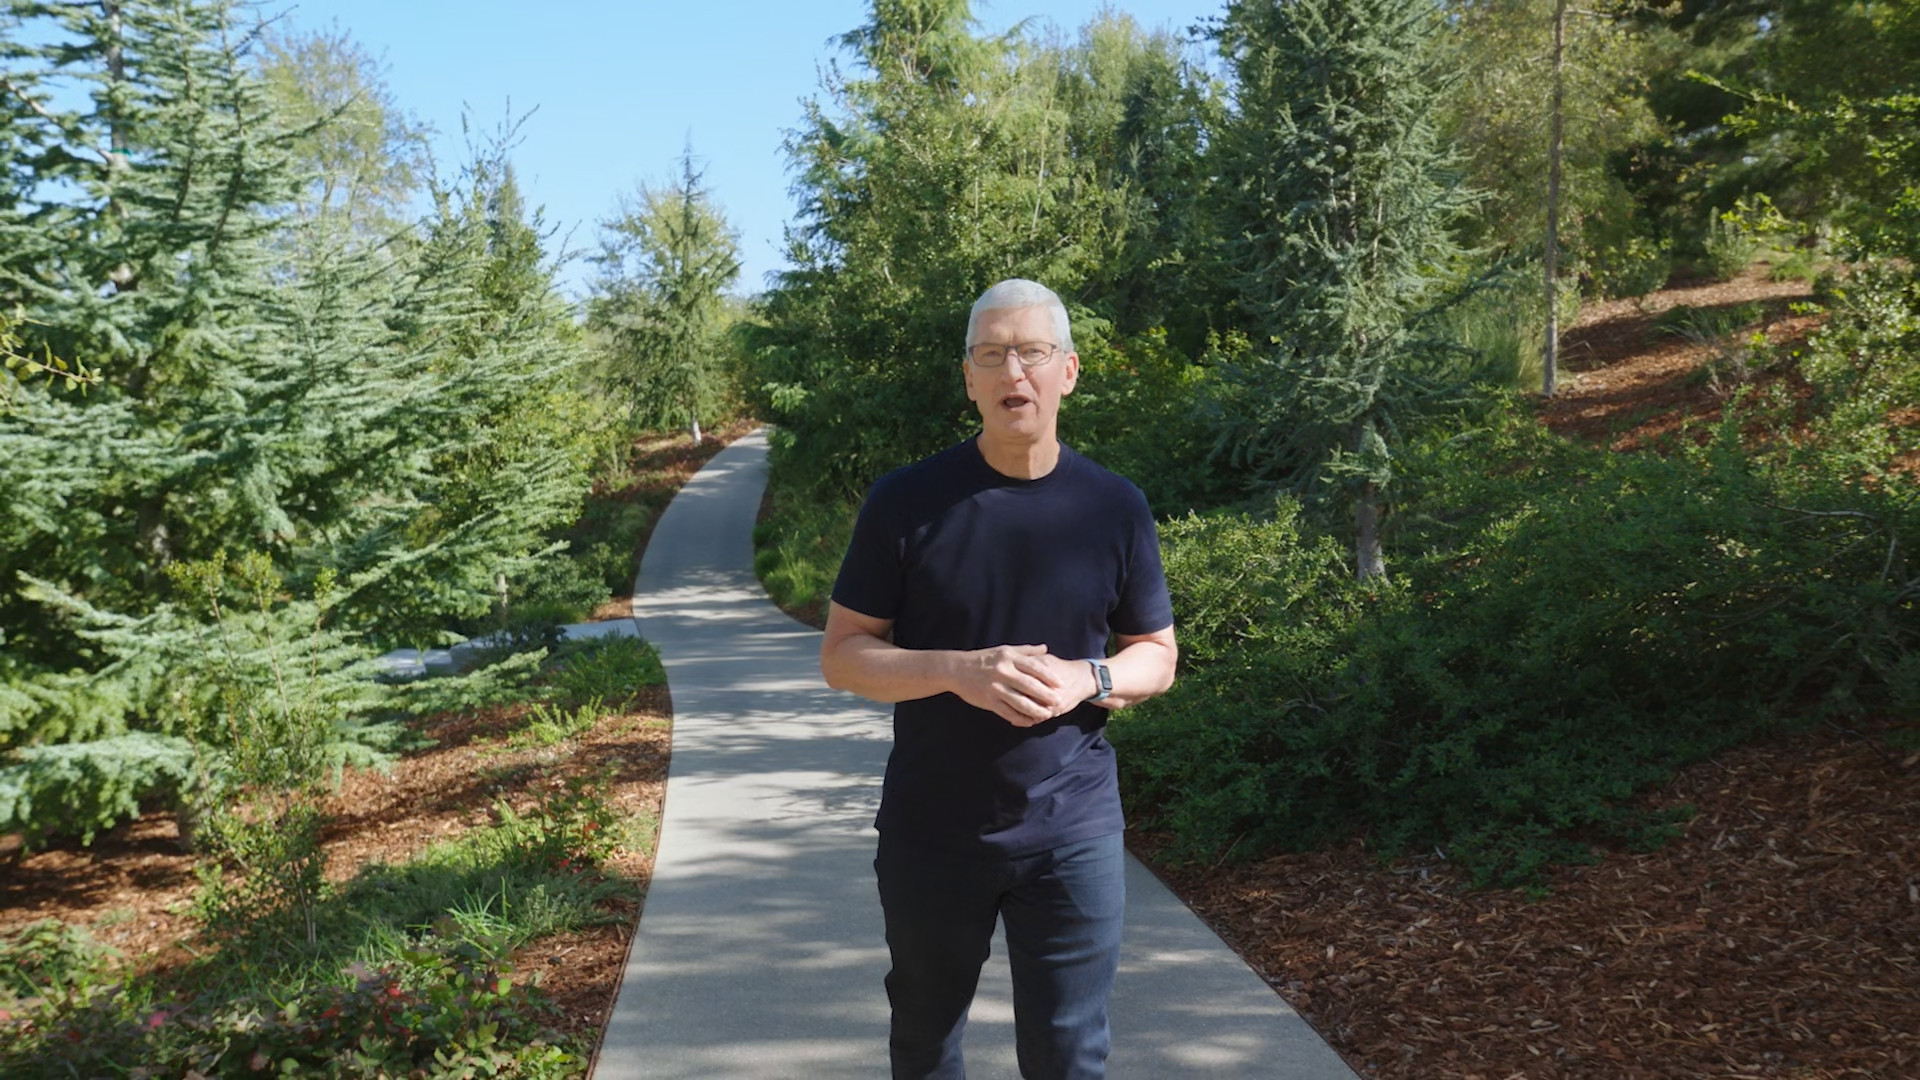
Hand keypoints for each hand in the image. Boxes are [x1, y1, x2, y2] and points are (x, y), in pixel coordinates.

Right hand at [952, 644, 1083, 726]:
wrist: (957, 669)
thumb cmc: (983, 658)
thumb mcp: (1004, 650)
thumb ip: (1026, 651)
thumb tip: (1046, 648)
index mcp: (1009, 658)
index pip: (1034, 667)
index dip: (1049, 677)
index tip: (1061, 684)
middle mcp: (1003, 672)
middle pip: (1029, 685)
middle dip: (1046, 695)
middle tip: (1058, 702)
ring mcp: (995, 687)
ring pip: (1019, 702)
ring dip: (1035, 710)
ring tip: (1047, 715)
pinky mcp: (988, 701)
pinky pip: (1007, 712)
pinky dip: (1020, 718)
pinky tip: (1029, 722)